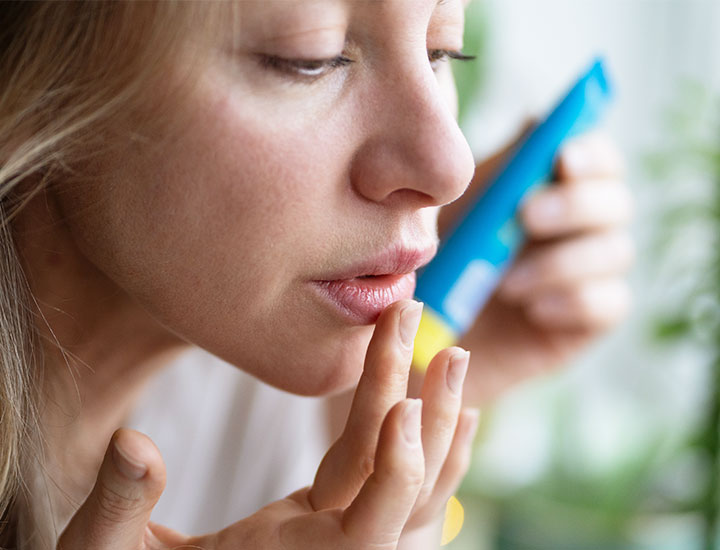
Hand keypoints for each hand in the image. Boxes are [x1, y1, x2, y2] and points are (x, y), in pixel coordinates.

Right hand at [58, 301, 478, 549]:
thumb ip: (120, 505)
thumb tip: (134, 444)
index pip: (366, 523)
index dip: (395, 471)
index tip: (408, 403)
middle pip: (404, 494)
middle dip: (429, 419)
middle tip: (449, 349)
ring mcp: (338, 543)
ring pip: (413, 492)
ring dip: (436, 427)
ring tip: (453, 361)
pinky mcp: (330, 525)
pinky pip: (396, 491)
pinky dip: (422, 449)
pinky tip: (440, 413)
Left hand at [439, 132, 632, 403]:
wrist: (424, 342)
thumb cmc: (438, 267)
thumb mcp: (457, 216)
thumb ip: (496, 173)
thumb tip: (534, 120)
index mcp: (550, 192)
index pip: (596, 159)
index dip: (590, 152)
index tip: (562, 159)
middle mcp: (579, 228)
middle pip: (616, 201)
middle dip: (575, 205)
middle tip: (527, 217)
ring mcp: (587, 274)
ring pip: (616, 251)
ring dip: (562, 261)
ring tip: (505, 283)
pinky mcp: (587, 320)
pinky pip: (610, 304)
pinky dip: (573, 302)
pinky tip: (532, 311)